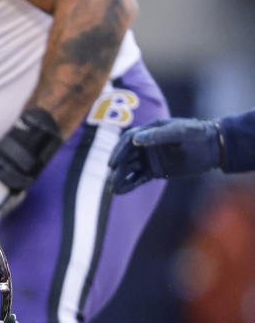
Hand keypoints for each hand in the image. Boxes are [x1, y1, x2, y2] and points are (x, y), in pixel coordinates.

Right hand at [107, 117, 222, 194]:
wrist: (213, 147)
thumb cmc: (197, 134)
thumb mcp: (179, 132)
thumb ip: (158, 135)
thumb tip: (135, 140)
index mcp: (149, 131)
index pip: (128, 141)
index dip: (118, 151)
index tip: (112, 163)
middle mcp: (146, 145)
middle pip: (126, 156)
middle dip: (117, 167)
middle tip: (110, 178)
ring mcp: (150, 158)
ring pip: (130, 168)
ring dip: (120, 177)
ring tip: (111, 188)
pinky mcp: (155, 171)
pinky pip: (138, 178)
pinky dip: (129, 184)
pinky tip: (120, 191)